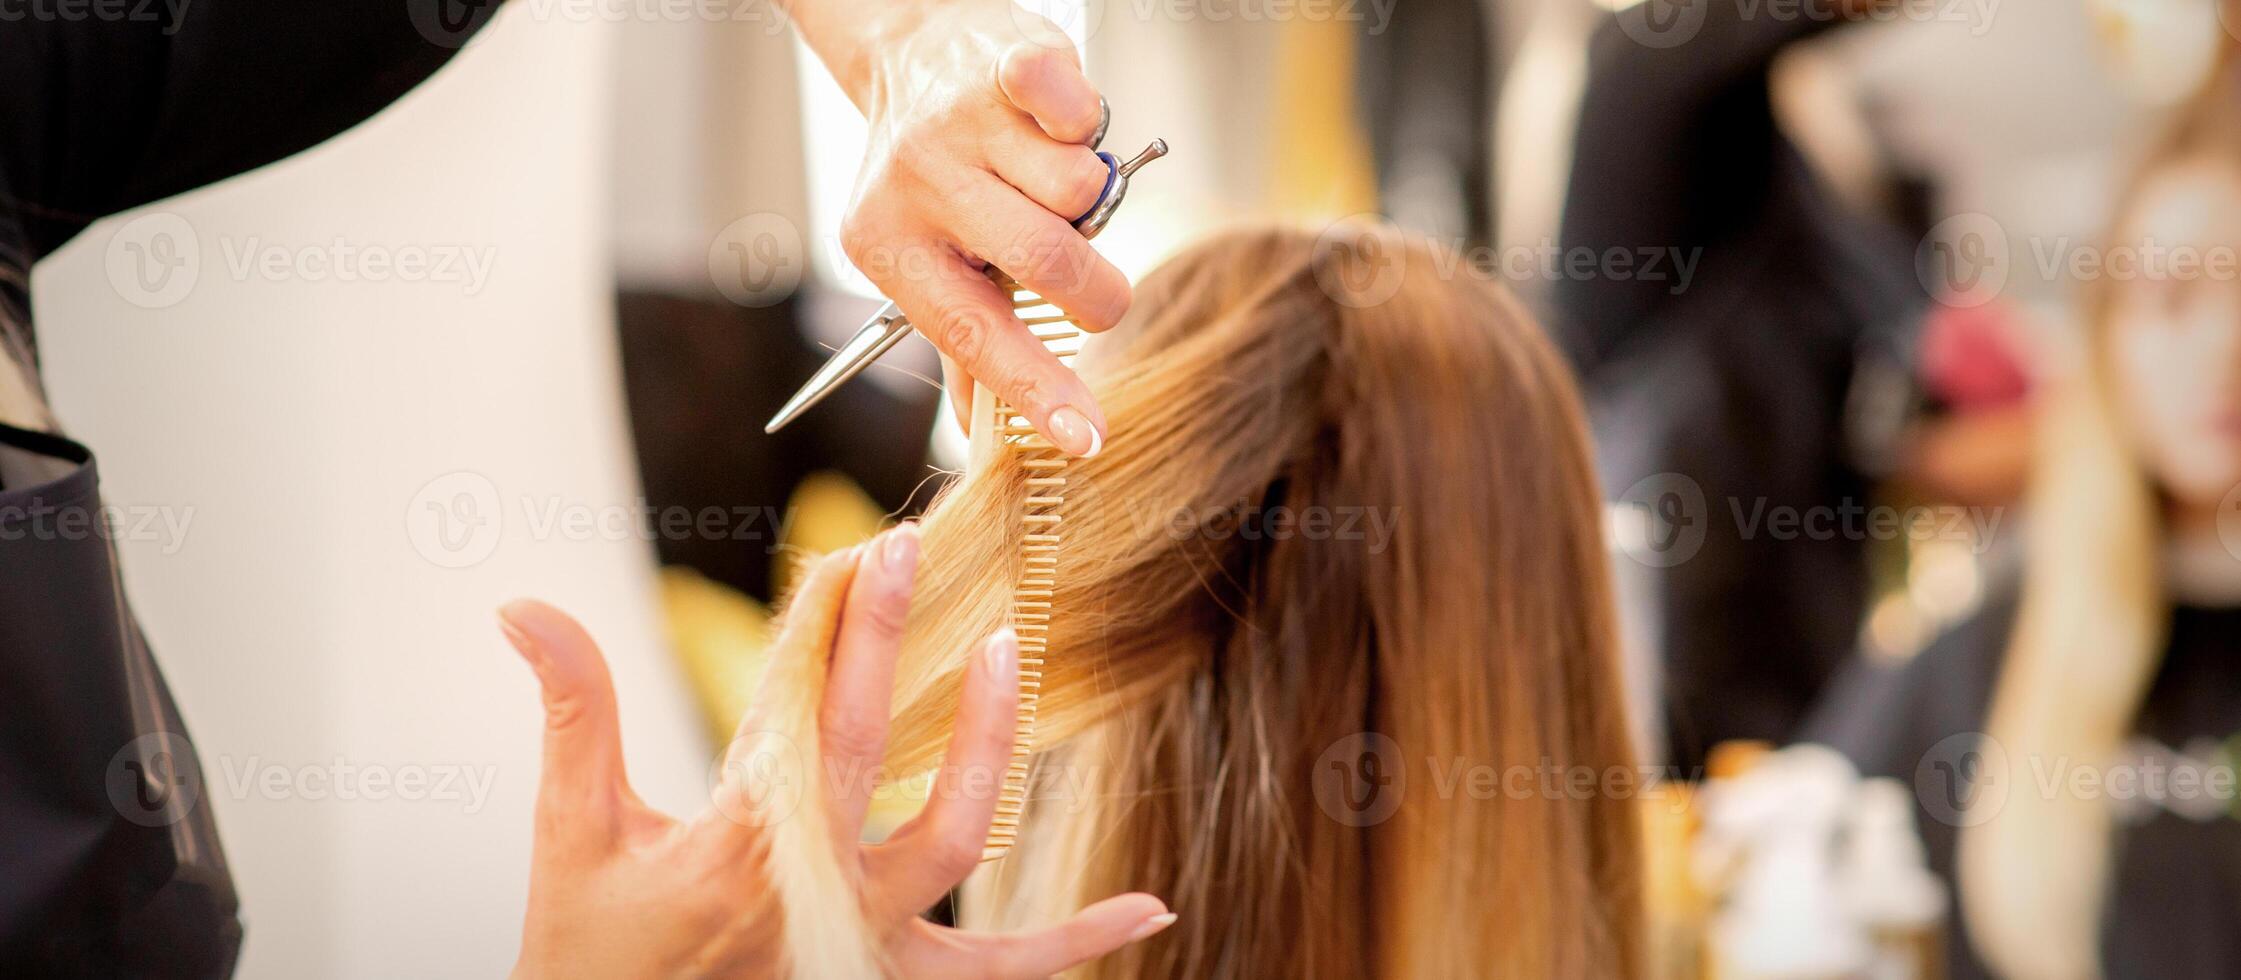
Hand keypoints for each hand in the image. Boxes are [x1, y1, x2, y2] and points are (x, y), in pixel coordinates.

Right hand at [502, 524, 1173, 976]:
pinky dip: (1076, 940)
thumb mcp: (571, 839)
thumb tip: (524, 605)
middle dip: (884, 638)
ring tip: (1006, 655)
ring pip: (954, 838)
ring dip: (986, 745)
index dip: (817, 617)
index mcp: (729, 848)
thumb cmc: (588, 962)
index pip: (783, 703)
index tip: (849, 546)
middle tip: (907, 548)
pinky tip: (1151, 908)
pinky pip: (1003, 971)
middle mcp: (810, 893)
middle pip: (866, 744)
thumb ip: (573, 713)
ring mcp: (865, 946)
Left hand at [788, 0, 1123, 455]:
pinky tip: (1060, 121)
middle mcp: (918, 185)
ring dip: (1086, 194)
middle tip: (1094, 287)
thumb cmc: (936, 177)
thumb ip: (965, 342)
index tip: (1087, 437)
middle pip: (1045, 261)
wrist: (913, 52)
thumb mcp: (929, 260)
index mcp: (890, 249)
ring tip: (1049, 175)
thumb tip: (986, 435)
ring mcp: (961, 123)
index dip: (1037, 390)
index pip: (974, 336)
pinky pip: (1082, 115)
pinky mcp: (1004, 67)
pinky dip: (1090, 124)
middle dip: (1093, 288)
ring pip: (1078, 189)